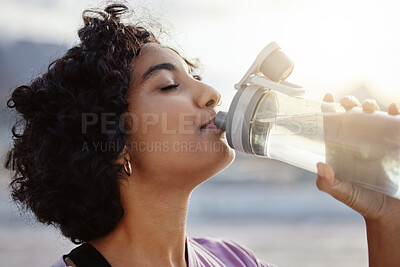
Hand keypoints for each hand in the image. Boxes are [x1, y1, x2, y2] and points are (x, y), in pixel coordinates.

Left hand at [316, 94, 399, 221]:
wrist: (391, 214)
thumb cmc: (363, 201)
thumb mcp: (343, 193)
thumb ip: (328, 183)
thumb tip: (319, 166)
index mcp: (344, 148)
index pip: (334, 123)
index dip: (329, 109)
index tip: (326, 98)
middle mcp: (360, 141)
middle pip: (353, 114)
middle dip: (350, 102)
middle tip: (347, 102)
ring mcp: (380, 141)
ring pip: (375, 114)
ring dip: (371, 104)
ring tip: (368, 106)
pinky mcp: (397, 144)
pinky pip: (398, 123)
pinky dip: (397, 112)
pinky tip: (394, 109)